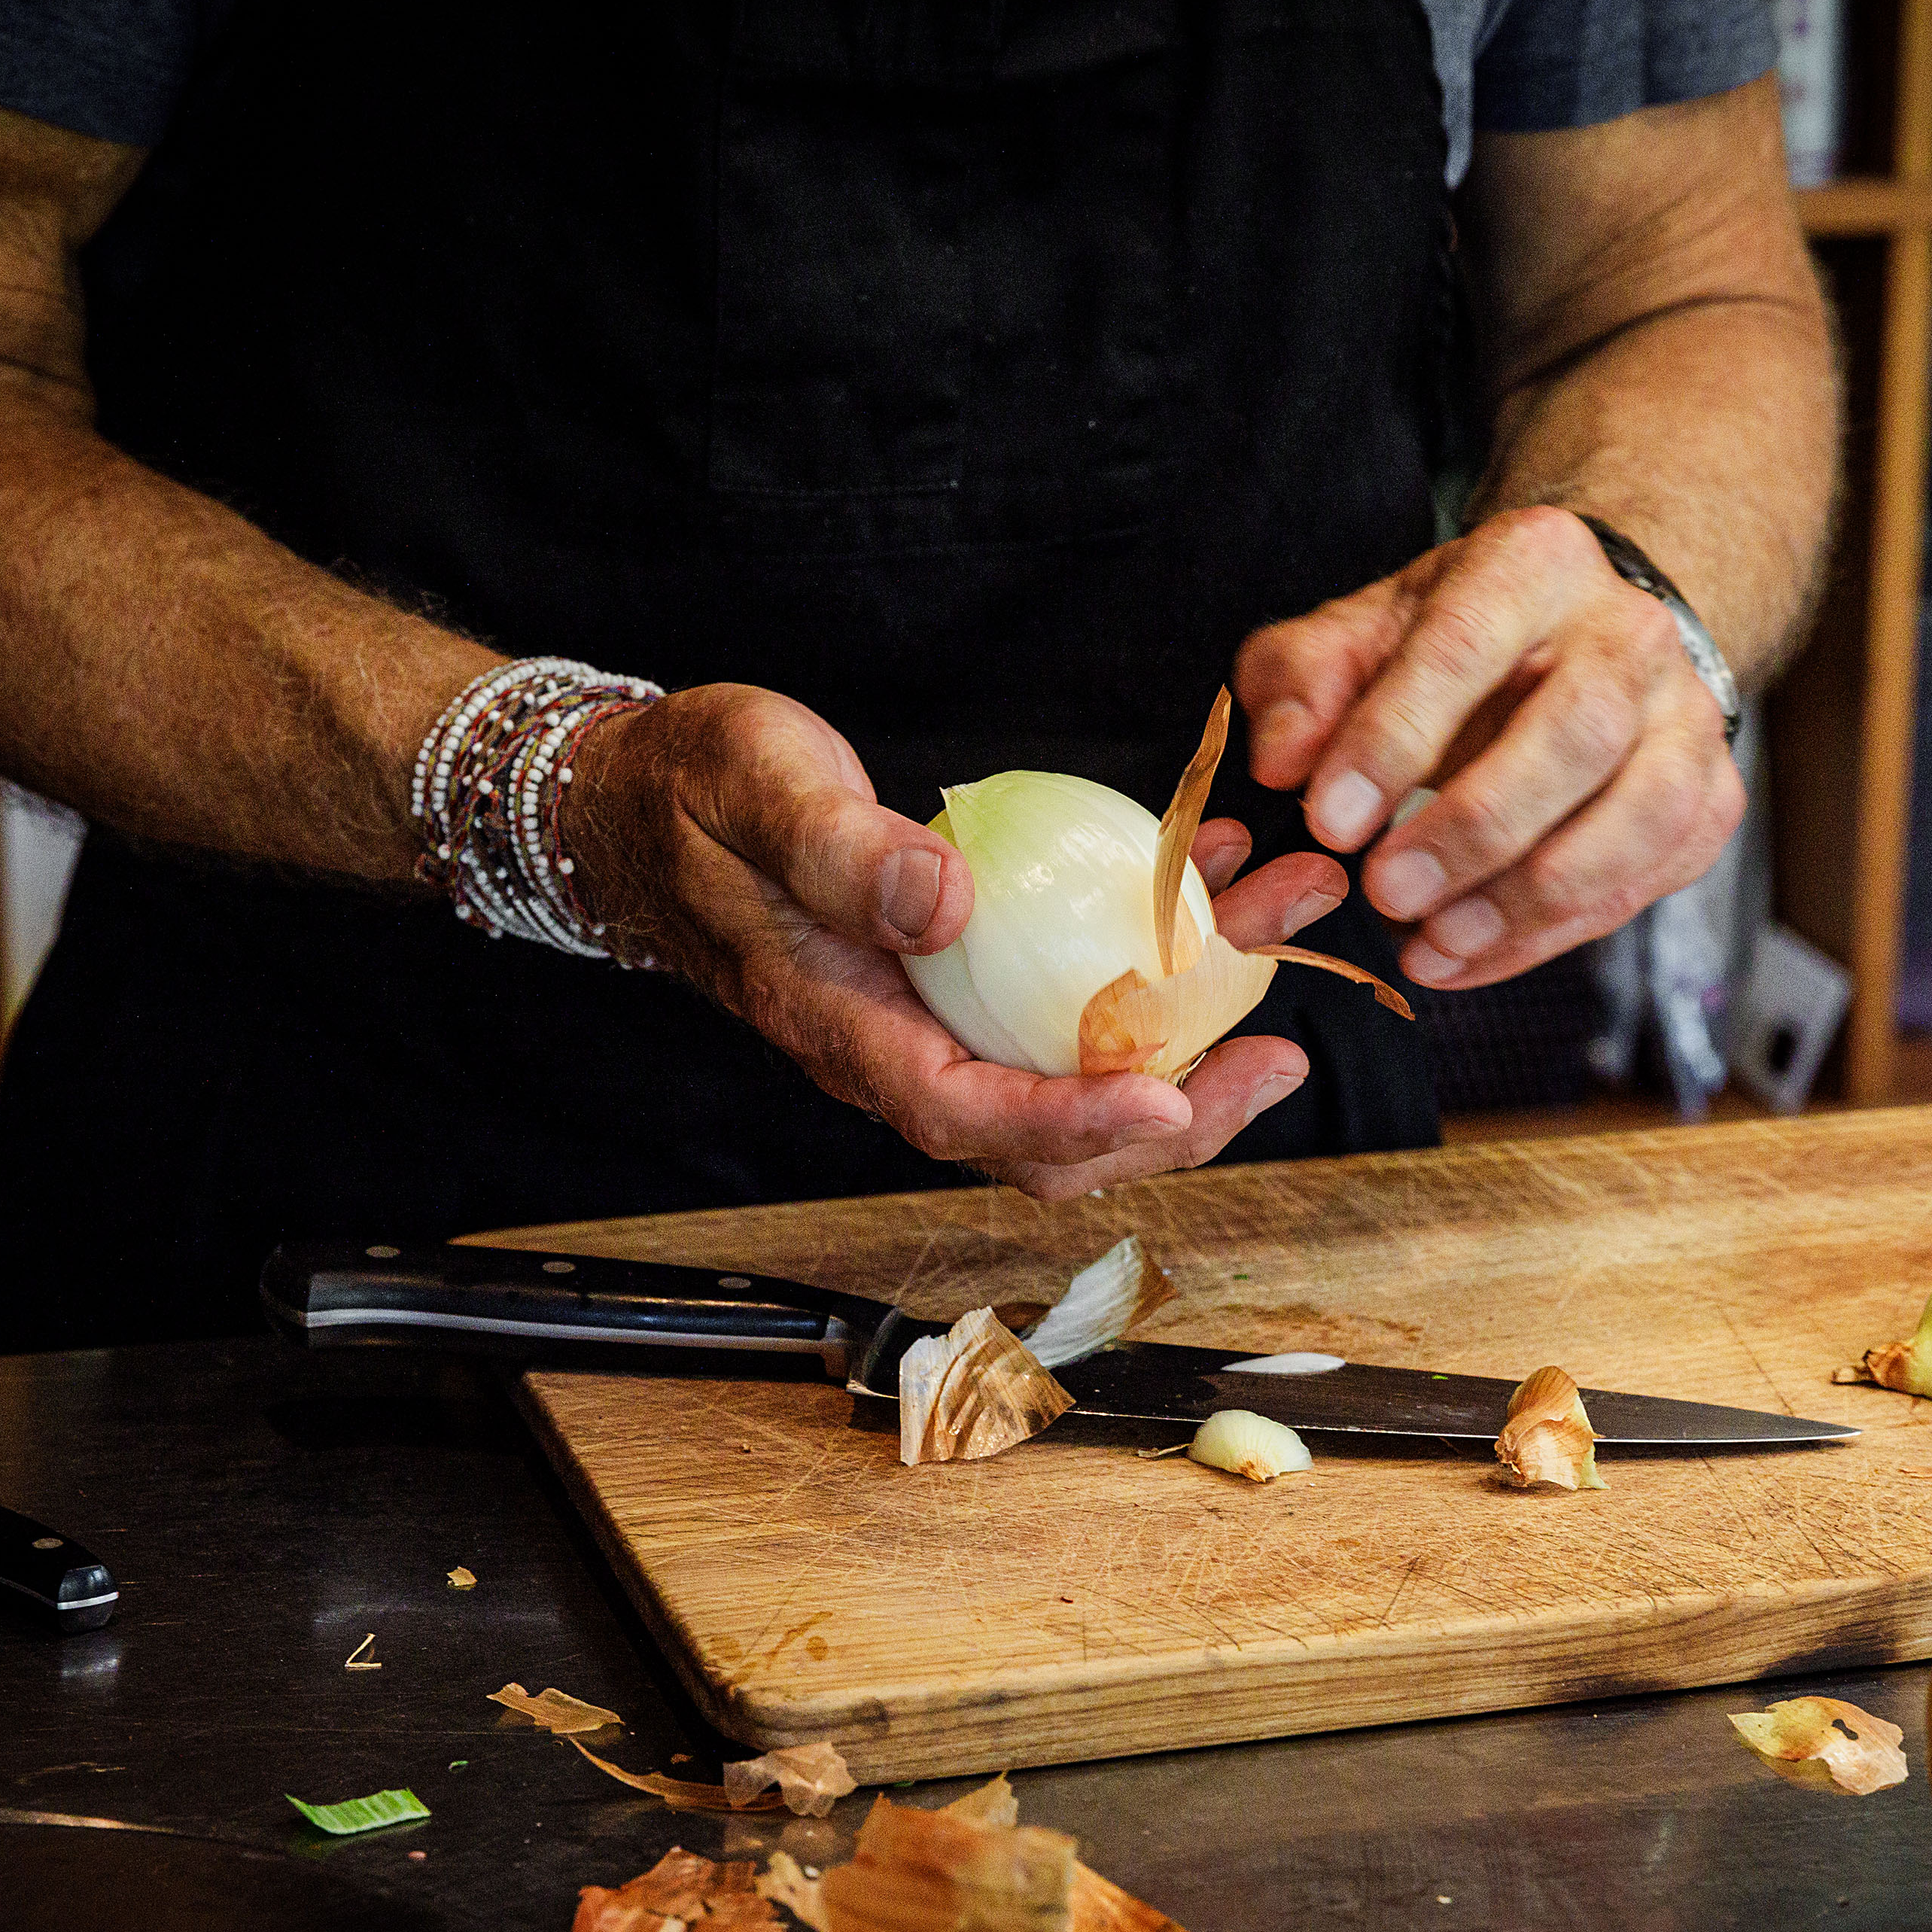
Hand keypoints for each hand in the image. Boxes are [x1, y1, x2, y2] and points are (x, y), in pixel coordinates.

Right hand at [559, 684, 1348, 1197]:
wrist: (647, 807)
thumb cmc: (692, 796)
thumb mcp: (755, 793)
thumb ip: (840, 851)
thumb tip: (946, 899)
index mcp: (847, 1031)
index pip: (970, 1116)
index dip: (1078, 1123)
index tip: (1176, 1097)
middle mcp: (905, 1049)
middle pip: (1054, 1138)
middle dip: (1181, 1115)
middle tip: (1280, 1055)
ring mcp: (943, 1022)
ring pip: (1086, 1068)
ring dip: (1198, 1019)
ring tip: (1284, 937)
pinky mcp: (974, 980)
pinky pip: (1078, 994)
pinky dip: (1157, 949)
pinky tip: (1216, 871)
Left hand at [1235, 505, 1744, 990]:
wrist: (1574, 642)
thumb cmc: (1452, 643)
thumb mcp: (1358, 634)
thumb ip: (1302, 684)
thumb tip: (1281, 762)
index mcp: (1535, 564)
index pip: (1467, 645)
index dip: (1396, 738)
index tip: (1330, 819)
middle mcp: (1631, 633)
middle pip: (1578, 732)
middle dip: (1477, 827)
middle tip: (1388, 891)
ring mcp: (1685, 719)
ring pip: (1641, 815)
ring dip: (1533, 897)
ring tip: (1435, 943)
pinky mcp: (1710, 798)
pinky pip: (1648, 879)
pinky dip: (1554, 935)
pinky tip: (1469, 958)